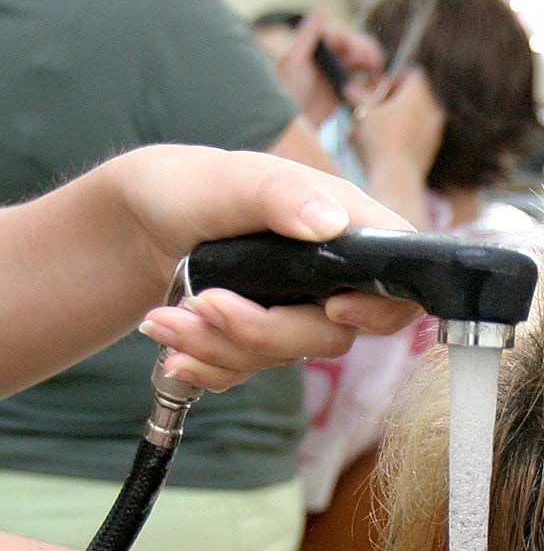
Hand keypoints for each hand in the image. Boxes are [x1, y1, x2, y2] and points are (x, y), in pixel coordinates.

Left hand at [111, 145, 420, 390]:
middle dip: (265, 331)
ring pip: (287, 357)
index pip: (400, 280)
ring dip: (219, 346)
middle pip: (337, 333)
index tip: (333, 308)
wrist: (136, 221)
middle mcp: (333, 275)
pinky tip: (173, 337)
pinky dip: (208, 364)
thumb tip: (331, 223)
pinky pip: (251, 372)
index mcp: (346, 227)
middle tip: (205, 303)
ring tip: (166, 319)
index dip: (382, 308)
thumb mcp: (229, 179)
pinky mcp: (264, 339)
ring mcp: (300, 311)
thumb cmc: (187, 185)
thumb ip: (282, 194)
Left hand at [276, 11, 384, 125]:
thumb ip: (307, 35)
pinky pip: (366, 80)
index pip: (341, 34)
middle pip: (356, 45)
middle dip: (366, 51)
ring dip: (373, 63)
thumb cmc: (287, 89)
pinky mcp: (347, 89)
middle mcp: (330, 55)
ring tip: (376, 73)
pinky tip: (375, 85)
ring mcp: (340, 72)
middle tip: (371, 63)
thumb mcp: (293, 60)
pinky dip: (374, 80)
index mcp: (317, 44)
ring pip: (364, 61)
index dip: (351, 41)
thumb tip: (323, 9)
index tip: (353, 53)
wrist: (293, 121)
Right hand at [350, 69, 446, 231]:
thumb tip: (350, 88)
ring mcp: (436, 129)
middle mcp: (433, 109)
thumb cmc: (381, 143)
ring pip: (416, 114)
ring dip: (397, 117)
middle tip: (375, 108)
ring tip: (376, 128)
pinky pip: (419, 132)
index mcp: (419, 95)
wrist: (397, 178)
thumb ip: (358, 95)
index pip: (412, 74)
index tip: (378, 91)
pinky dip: (404, 133)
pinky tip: (386, 144)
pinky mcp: (433, 146)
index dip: (394, 79)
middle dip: (393, 99)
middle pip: (414, 94)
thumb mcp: (364, 113)